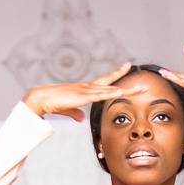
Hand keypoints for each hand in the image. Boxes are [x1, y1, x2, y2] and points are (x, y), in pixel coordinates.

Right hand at [21, 63, 147, 121]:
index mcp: (86, 89)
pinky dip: (112, 93)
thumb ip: (75, 113)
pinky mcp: (83, 96)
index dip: (116, 74)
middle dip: (127, 80)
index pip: (105, 80)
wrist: (41, 98)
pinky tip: (122, 92)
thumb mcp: (68, 109)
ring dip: (127, 89)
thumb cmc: (53, 103)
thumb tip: (81, 118)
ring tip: (141, 88)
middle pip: (112, 82)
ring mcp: (87, 90)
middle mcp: (89, 87)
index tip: (127, 66)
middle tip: (142, 80)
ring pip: (111, 89)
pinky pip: (101, 94)